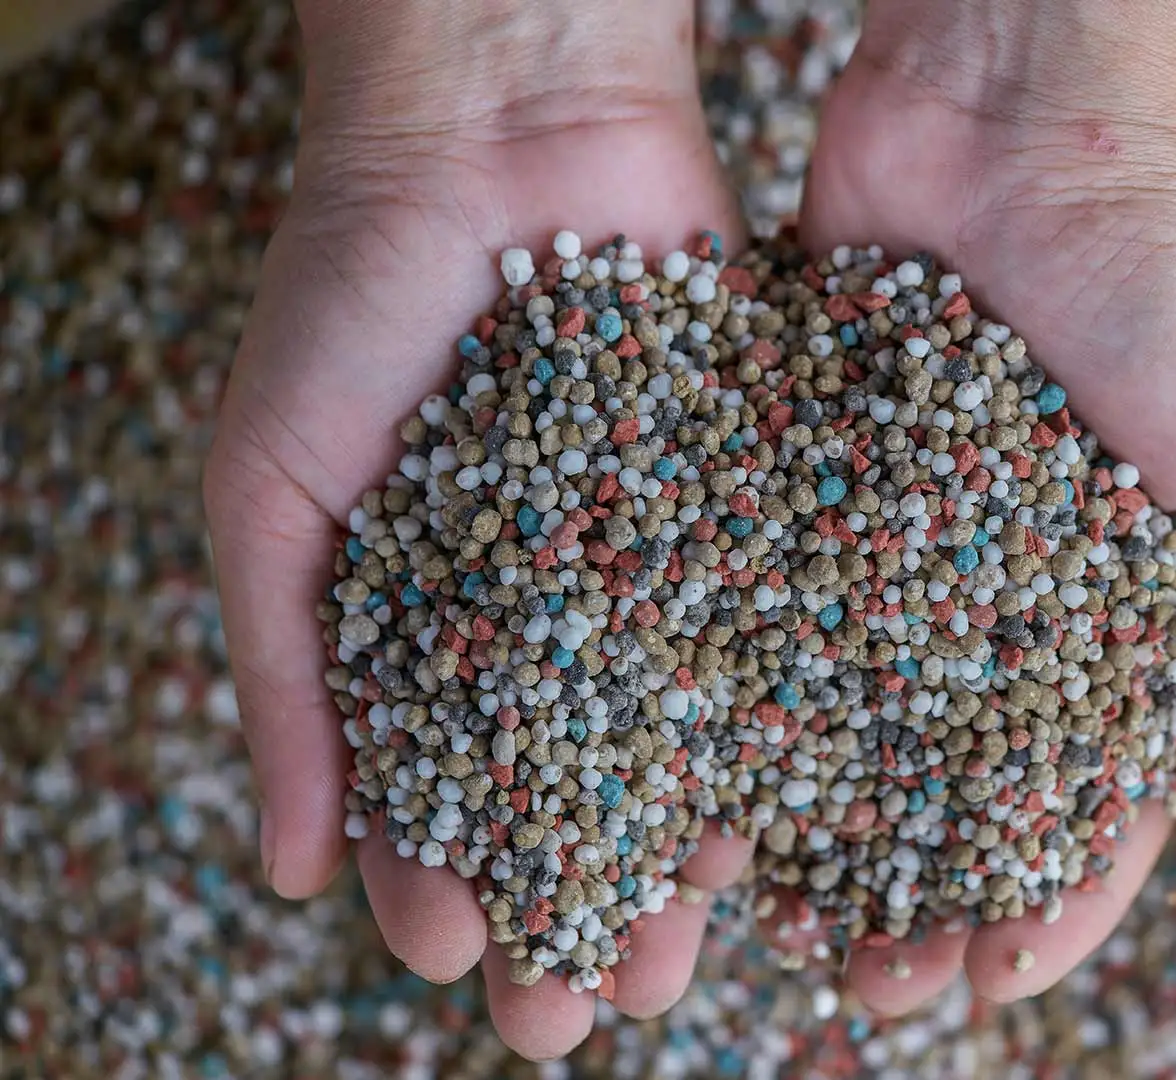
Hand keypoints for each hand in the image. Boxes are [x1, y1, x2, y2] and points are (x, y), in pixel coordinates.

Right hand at [202, 2, 752, 1058]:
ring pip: (675, 742)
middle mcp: (555, 609)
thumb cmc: (352, 298)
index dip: (440, 880)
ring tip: (683, 959)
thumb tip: (285, 872)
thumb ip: (285, 676)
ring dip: (675, 856)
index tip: (458, 965)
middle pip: (570, 789)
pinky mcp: (751, 505)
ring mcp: (659, 563)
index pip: (434, 786)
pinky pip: (765, 637)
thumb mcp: (271, 490)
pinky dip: (768, 731)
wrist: (502, 126)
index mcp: (432, 618)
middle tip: (589, 1014)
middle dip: (576, 902)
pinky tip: (774, 822)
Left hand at [797, 0, 1175, 1011]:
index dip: (1051, 898)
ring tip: (770, 928)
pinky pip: (767, 610)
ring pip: (848, 720)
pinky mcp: (801, 475)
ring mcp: (899, 540)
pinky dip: (740, 703)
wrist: (1036, 111)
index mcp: (1124, 608)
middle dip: (918, 893)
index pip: (1093, 790)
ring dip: (818, 831)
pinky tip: (703, 787)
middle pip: (955, 782)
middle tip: (867, 990)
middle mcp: (1004, 591)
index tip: (993, 979)